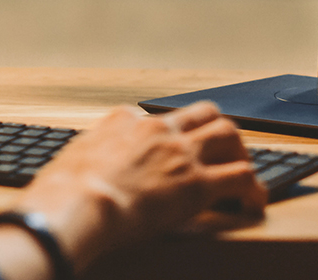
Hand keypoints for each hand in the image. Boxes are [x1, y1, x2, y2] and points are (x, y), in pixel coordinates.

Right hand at [0, 102, 265, 278]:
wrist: (79, 204)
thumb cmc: (64, 191)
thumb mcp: (67, 160)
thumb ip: (81, 158)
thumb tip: (66, 174)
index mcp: (123, 121)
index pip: (154, 116)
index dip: (166, 133)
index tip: (168, 150)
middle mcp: (156, 129)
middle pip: (203, 112)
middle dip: (217, 128)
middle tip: (222, 150)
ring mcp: (180, 154)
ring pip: (229, 133)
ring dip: (240, 152)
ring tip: (243, 174)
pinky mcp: (197, 184)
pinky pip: (241, 178)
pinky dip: (253, 189)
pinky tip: (252, 204)